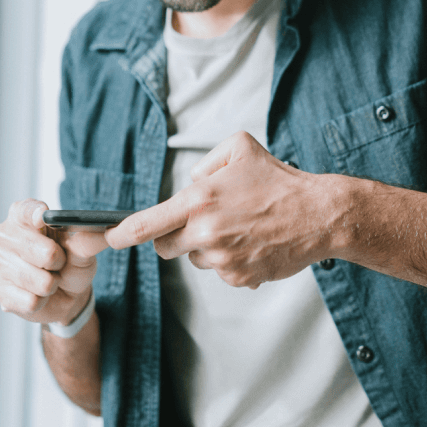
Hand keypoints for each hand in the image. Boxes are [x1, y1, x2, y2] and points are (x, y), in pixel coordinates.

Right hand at [0, 200, 109, 324]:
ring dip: (51, 284)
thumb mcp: (83, 248)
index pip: (25, 210)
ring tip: (48, 279)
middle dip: (58, 261)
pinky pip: (30, 300)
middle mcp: (4, 235)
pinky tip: (37, 294)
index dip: (34, 213)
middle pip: (40, 251)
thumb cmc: (70, 262)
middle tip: (58, 262)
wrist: (64, 294)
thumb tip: (104, 231)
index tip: (43, 217)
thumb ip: (90, 238)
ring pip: (37, 280)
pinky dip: (42, 301)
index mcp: (23, 216)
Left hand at [105, 132, 335, 289]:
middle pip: (166, 247)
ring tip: (240, 227)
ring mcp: (223, 259)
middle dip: (175, 236)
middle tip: (203, 221)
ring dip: (207, 247)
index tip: (108, 238)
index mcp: (200, 199)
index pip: (148, 223)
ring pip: (196, 258)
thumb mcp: (239, 148)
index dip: (121, 233)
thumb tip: (188, 184)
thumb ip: (204, 163)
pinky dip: (231, 260)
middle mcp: (206, 232)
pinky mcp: (238, 278)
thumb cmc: (279, 179)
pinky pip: (221, 272)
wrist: (318, 215)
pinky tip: (253, 243)